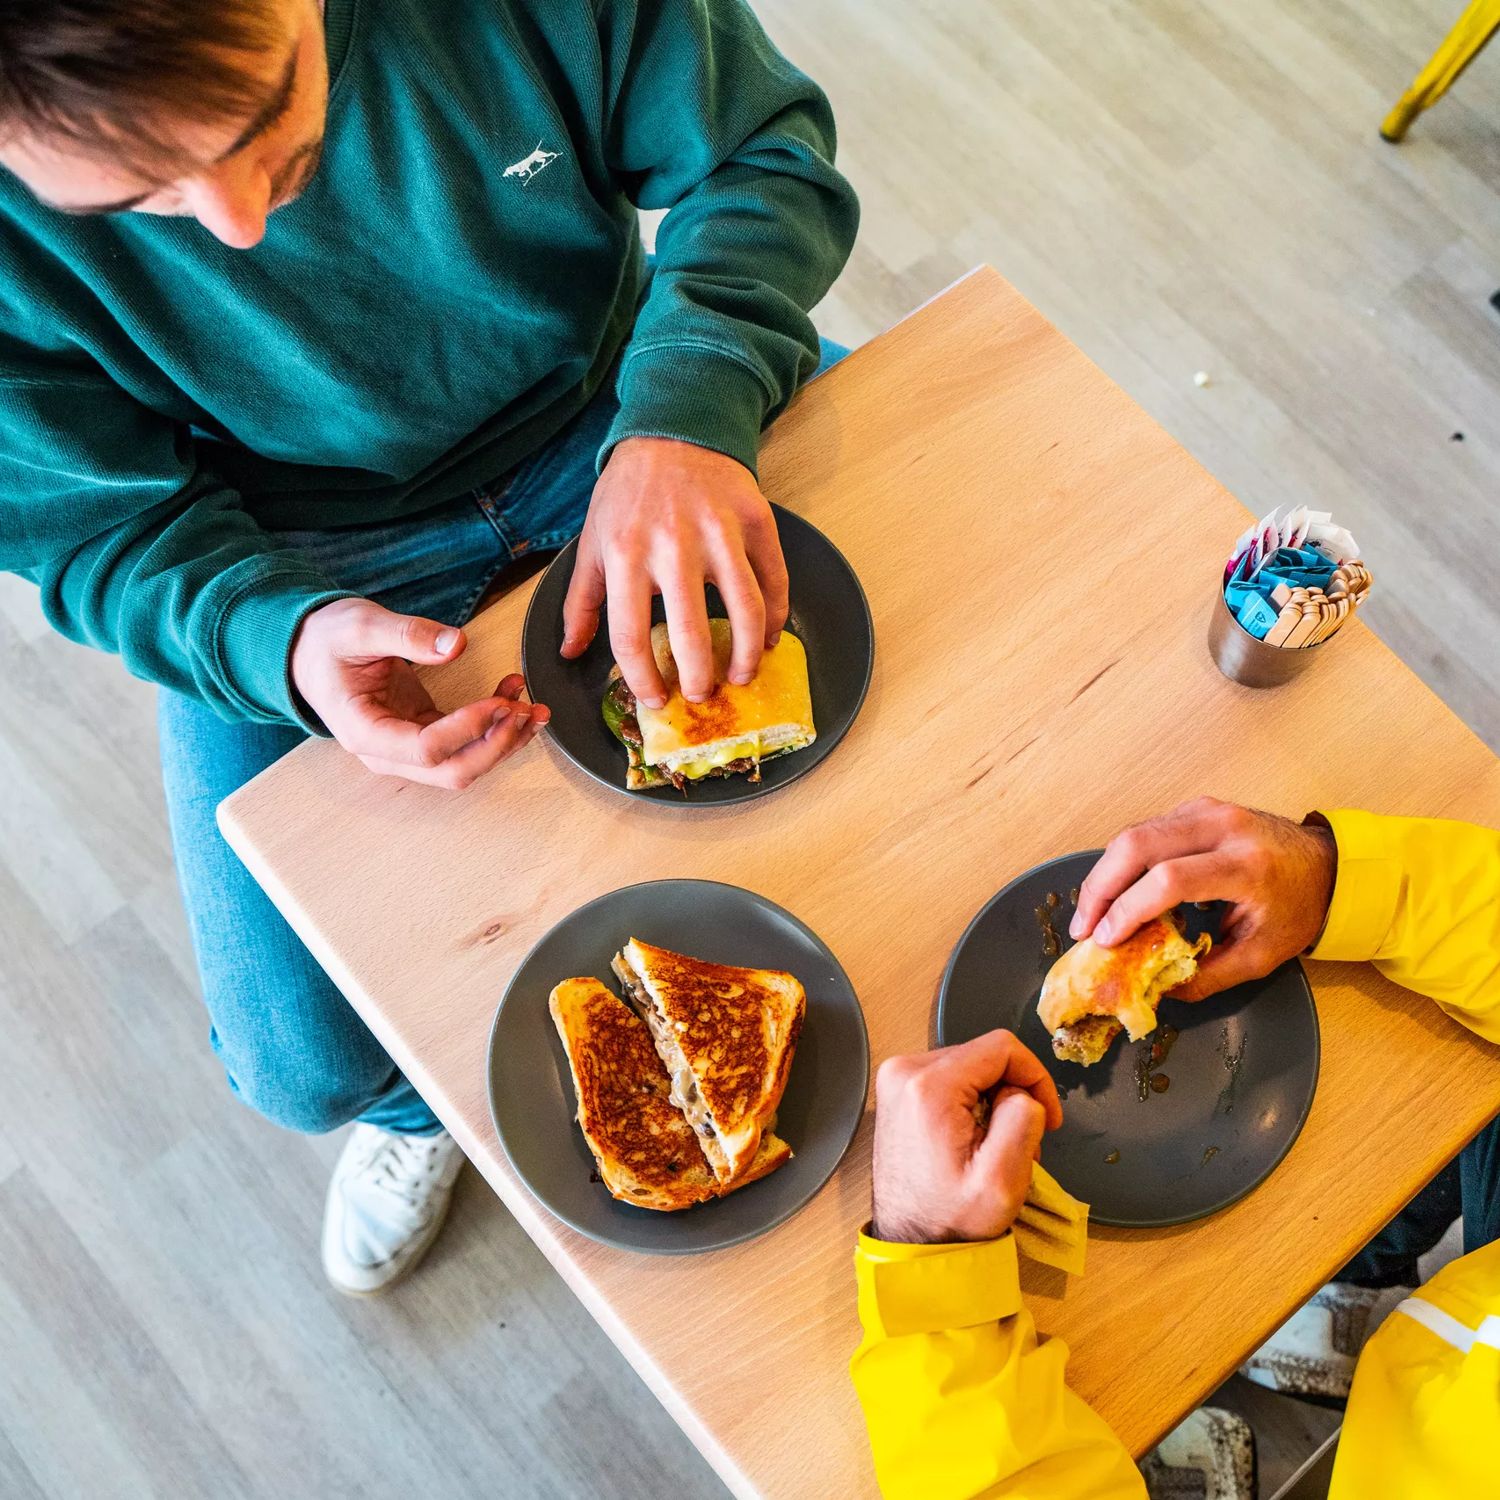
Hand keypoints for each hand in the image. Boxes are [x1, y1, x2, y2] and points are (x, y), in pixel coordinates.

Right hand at [290, 598, 549, 788]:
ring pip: (465, 764)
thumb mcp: (360, 625)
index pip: (426, 749)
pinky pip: (466, 743)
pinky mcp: (423, 735)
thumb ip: (407, 634)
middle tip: (525, 709)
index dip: (468, 728)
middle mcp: (387, 753)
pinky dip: (495, 726)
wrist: (307, 651)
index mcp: (364, 732)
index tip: (499, 700)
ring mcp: (406, 749)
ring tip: (534, 706)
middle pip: (453, 771)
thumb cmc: (325, 641)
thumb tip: (456, 644)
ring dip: (505, 741)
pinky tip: (514, 696)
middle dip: (497, 745)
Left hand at [560, 437, 789, 707]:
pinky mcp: (756, 520)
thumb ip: (581, 600)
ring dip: (746, 656)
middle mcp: (673, 545)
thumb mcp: (592, 541)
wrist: (673, 428)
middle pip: (691, 634)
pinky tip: (768, 639)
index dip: (644, 680)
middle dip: (699, 679)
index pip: (631, 637)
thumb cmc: (627, 492)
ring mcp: (720, 532)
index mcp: (624, 555)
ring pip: (746, 611)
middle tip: (702, 696)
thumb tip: (571, 652)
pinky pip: (774, 580)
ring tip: (740, 676)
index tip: (657, 699)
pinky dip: (777, 617)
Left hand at [871, 1030, 1063, 1244]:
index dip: (1036, 1077)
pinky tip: (973, 1141)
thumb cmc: (953, 1219)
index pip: (1002, 1047)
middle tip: (1020, 1143)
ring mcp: (896, 1080)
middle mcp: (904, 1071)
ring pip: (970, 1067)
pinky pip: (951, 1080)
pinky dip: (972, 1104)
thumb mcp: (1001, 1180)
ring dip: (994, 1101)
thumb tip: (1021, 1091)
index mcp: (929, 1086)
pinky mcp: (898, 1092)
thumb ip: (1021, 1121)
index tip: (1048, 1117)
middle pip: (984, 1056)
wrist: (910, 1244)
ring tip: (995, 1148)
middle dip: (1013, 1093)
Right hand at [1070, 797, 1337, 998]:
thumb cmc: (1298, 909)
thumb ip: (1208, 976)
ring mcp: (1208, 811)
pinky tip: (1116, 891)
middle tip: (1083, 926)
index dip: (1128, 910)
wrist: (1330, 864)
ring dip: (1104, 874)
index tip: (1105, 941)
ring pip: (1134, 833)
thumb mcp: (1262, 956)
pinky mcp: (1196, 807)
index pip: (1169, 879)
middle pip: (1138, 845)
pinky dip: (1122, 861)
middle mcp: (1224, 828)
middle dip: (1100, 888)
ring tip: (1091, 913)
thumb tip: (1156, 992)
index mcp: (1246, 866)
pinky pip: (1145, 829)